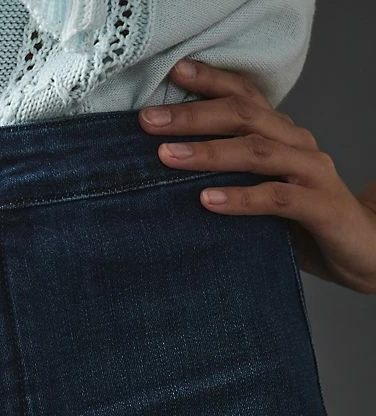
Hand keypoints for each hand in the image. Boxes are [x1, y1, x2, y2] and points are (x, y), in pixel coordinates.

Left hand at [138, 59, 375, 294]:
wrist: (362, 252)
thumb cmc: (304, 223)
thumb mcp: (261, 194)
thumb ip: (230, 178)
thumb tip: (171, 174)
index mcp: (283, 135)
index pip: (245, 96)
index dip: (211, 82)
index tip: (172, 74)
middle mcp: (297, 145)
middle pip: (243, 116)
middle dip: (193, 116)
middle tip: (149, 121)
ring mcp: (311, 173)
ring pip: (257, 151)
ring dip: (209, 152)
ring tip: (168, 157)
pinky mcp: (320, 207)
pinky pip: (277, 198)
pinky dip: (241, 198)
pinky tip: (208, 201)